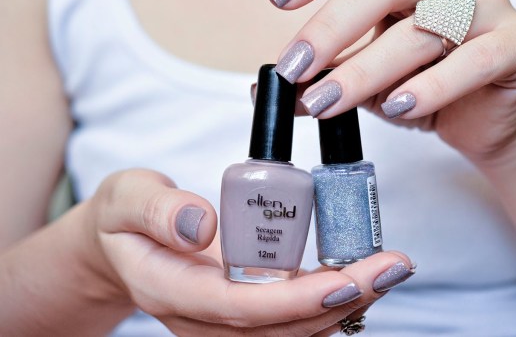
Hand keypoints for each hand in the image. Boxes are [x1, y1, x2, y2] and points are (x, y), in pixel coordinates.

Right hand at [84, 169, 413, 335]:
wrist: (119, 245)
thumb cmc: (125, 217)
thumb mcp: (128, 197)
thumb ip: (158, 210)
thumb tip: (202, 225)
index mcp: (170, 290)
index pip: (239, 308)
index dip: (294, 301)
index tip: (346, 280)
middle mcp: (201, 319)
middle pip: (278, 328)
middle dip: (341, 302)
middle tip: (392, 268)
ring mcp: (221, 324)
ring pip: (291, 333)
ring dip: (346, 305)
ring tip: (389, 271)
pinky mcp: (240, 315)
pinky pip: (290, 322)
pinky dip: (331, 305)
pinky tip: (364, 279)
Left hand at [268, 0, 515, 163]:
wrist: (487, 118)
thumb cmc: (424, 84)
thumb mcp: (367, 78)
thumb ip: (326, 77)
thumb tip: (269, 92)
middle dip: (331, 26)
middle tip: (295, 67)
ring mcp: (490, 2)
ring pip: (423, 27)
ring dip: (367, 69)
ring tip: (328, 103)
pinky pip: (475, 60)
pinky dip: (432, 86)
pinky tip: (398, 107)